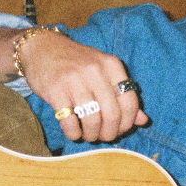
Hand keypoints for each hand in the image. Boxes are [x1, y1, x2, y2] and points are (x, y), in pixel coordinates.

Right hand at [0, 27, 147, 141]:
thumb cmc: (76, 63)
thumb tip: (143, 120)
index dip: (127, 122)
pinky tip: (73, 132)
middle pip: (112, 114)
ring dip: (91, 135)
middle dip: (109, 133)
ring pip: (92, 120)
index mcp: (112, 65)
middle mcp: (95, 70)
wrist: (42, 48)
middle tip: (103, 137)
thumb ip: (122, 94)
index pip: (130, 101)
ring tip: (88, 135)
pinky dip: (73, 133)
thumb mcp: (103, 71)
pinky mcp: (55, 90)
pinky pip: (69, 121)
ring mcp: (74, 80)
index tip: (119, 130)